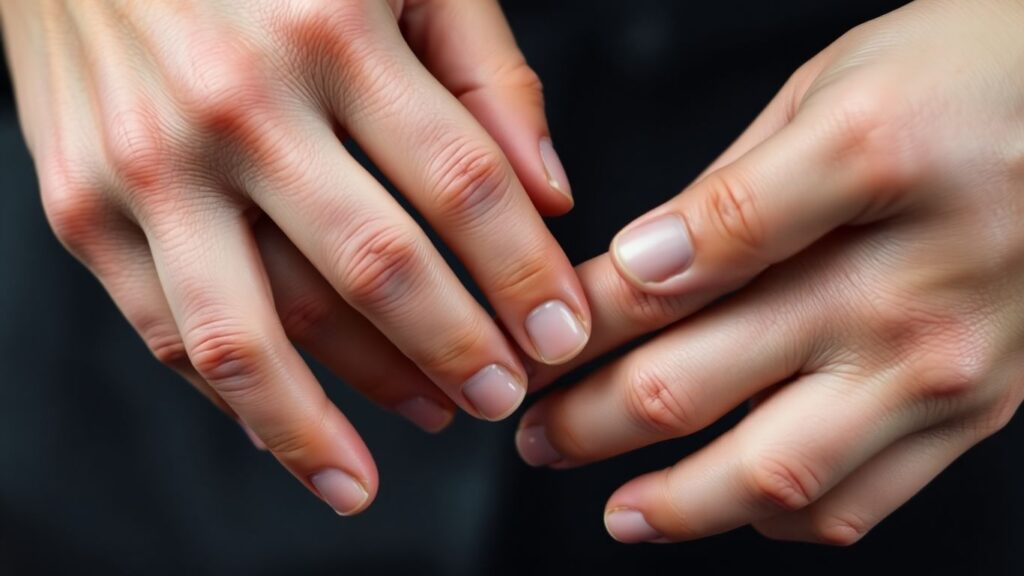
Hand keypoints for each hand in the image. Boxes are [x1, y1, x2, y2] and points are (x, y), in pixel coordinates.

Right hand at [0, 0, 590, 514]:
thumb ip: (485, 74)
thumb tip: (549, 195)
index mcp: (331, 29)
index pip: (463, 183)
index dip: (524, 273)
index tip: (560, 334)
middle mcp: (236, 103)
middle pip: (372, 269)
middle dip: (453, 353)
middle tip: (499, 399)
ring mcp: (147, 163)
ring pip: (255, 333)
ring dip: (334, 418)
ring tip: (395, 455)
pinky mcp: (79, 205)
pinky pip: (169, 331)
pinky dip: (236, 397)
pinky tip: (292, 427)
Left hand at [516, 0, 1023, 543]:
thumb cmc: (966, 78)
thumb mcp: (830, 89)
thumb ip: (729, 189)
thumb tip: (638, 265)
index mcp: (860, 169)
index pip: (671, 267)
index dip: (579, 318)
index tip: (535, 340)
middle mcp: (905, 283)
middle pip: (694, 381)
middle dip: (586, 420)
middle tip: (535, 435)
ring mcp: (946, 364)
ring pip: (772, 474)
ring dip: (671, 504)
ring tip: (615, 511)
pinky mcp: (978, 413)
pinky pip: (860, 503)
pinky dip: (777, 516)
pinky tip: (732, 502)